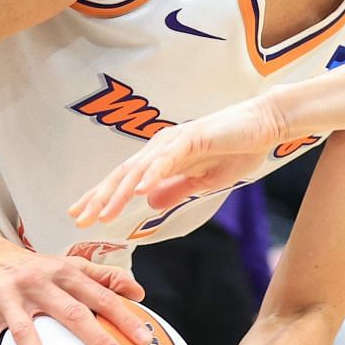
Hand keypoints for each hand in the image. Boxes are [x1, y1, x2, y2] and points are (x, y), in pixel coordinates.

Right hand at [0, 236, 148, 344]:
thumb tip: (139, 292)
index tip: (144, 339)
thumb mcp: (64, 264)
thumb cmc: (26, 265)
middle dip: (95, 338)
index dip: (124, 316)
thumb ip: (102, 276)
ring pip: (26, 330)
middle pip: (71, 312)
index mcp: (62, 272)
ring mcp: (8, 297)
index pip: (100, 295)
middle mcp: (37, 282)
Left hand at [68, 97, 285, 227]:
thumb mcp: (205, 180)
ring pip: (139, 169)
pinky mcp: (193, 137)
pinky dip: (153, 174)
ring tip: (103, 213)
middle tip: (79, 219)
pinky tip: (141, 191)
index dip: (103, 197)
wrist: (265, 125)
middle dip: (100, 198)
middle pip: (123, 175)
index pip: (126, 180)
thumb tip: (151, 203)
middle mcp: (162, 147)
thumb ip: (177, 189)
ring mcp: (175, 141)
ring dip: (119, 192)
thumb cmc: (238, 149)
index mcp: (163, 158)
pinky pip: (168, 159)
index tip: (82, 216)